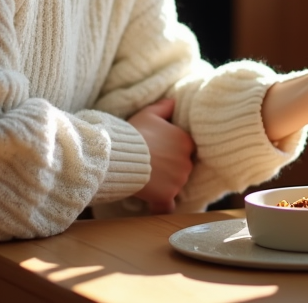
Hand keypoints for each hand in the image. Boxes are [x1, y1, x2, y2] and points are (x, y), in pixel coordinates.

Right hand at [128, 98, 194, 213]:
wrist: (120, 155)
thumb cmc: (134, 133)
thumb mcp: (149, 114)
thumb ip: (164, 107)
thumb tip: (174, 101)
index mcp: (185, 141)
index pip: (186, 148)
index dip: (173, 151)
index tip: (161, 152)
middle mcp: (186, 161)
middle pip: (182, 168)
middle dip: (170, 168)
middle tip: (153, 166)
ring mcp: (178, 180)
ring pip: (175, 185)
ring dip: (165, 185)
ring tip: (147, 180)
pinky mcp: (167, 195)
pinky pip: (167, 205)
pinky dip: (162, 206)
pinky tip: (155, 206)